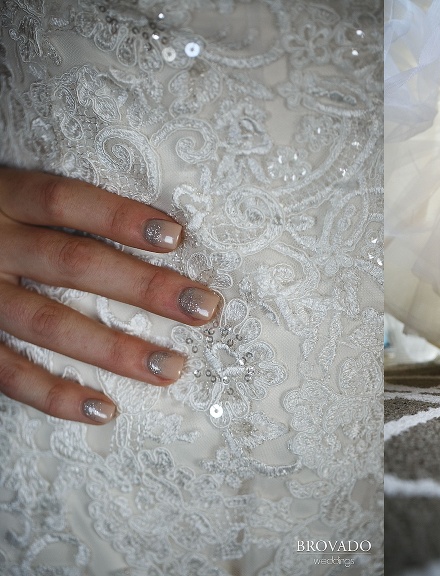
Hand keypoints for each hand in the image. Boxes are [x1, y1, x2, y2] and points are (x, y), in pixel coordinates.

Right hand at [0, 168, 220, 423]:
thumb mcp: (9, 199)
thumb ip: (58, 212)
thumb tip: (161, 232)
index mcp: (2, 198)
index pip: (64, 200)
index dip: (119, 217)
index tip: (177, 236)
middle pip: (72, 263)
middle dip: (143, 288)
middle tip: (203, 308)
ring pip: (47, 324)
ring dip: (115, 349)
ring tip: (172, 367)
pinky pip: (7, 373)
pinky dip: (55, 395)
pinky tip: (104, 410)